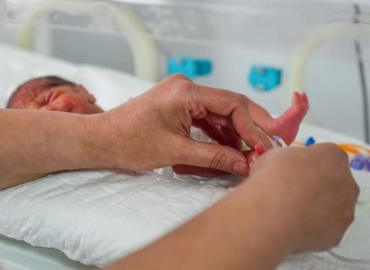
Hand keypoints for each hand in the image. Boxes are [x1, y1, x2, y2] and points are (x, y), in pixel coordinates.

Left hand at [93, 74, 273, 175]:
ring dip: (235, 134)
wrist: (101, 140)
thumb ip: (214, 156)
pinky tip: (230, 149)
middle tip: (268, 147)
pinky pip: (206, 118)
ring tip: (250, 154)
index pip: (233, 103)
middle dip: (249, 128)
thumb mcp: (175, 152)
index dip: (253, 126)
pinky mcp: (178, 106)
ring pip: (219, 113)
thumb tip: (244, 164)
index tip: (266, 146)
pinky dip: (218, 134)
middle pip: (229, 106)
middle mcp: (186, 88)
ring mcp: (182, 95)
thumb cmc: (129, 143)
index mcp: (185, 92)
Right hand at [247, 143, 358, 251]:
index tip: (295, 170)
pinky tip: (294, 224)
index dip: (308, 163)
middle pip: (335, 181)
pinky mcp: (338, 233)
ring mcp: (345, 209)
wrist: (271, 214)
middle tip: (293, 191)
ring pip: (334, 207)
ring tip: (291, 210)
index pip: (327, 156)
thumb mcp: (275, 155)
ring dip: (317, 207)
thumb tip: (285, 166)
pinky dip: (314, 227)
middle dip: (317, 186)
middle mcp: (347, 181)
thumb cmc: (273, 181)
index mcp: (333, 156)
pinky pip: (327, 228)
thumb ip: (291, 158)